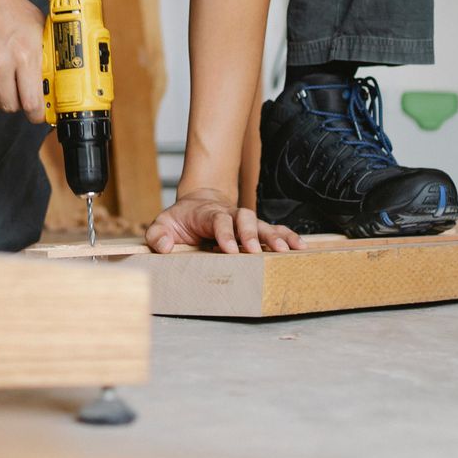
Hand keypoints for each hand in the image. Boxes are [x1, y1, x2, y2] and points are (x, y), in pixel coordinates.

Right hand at [0, 0, 46, 121]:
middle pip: (10, 106)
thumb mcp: (40, 32)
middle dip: (19, 103)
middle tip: (22, 92)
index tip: (38, 114)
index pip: (31, 102)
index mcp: (23, 55)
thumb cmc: (11, 10)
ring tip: (6, 77)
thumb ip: (47, 59)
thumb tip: (55, 83)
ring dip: (1, 95)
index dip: (37, 113)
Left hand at [145, 189, 303, 254]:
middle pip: (245, 218)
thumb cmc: (180, 220)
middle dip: (252, 235)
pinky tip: (299, 247)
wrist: (197, 205)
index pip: (218, 220)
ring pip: (262, 224)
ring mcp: (244, 222)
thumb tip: (166, 247)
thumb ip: (158, 235)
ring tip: (288, 249)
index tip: (230, 249)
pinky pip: (273, 230)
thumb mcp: (162, 225)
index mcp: (207, 214)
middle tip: (257, 252)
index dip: (225, 233)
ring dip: (275, 236)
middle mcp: (230, 215)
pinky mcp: (254, 230)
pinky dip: (287, 236)